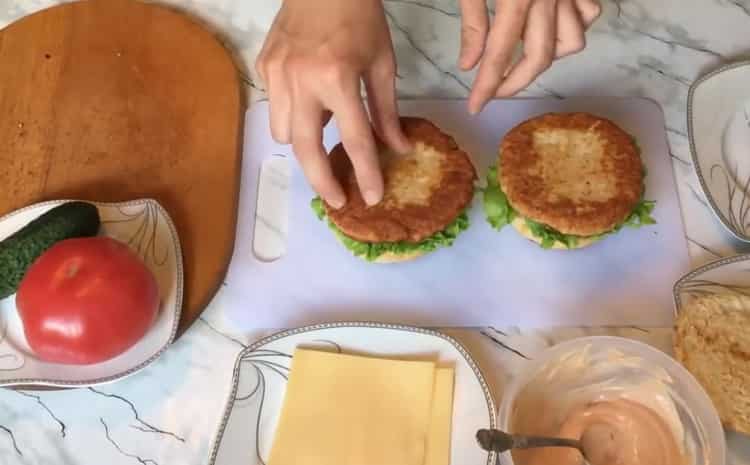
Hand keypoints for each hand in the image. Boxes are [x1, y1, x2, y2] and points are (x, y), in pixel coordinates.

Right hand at [255, 0, 410, 207]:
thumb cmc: (360, 18)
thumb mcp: (382, 63)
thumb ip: (386, 110)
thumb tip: (396, 148)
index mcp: (339, 77)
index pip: (354, 138)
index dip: (365, 173)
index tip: (372, 197)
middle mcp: (302, 80)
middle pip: (306, 149)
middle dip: (322, 181)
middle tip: (337, 200)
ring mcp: (277, 74)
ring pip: (284, 134)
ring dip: (305, 143)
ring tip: (324, 129)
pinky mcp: (263, 67)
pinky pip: (275, 108)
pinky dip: (292, 114)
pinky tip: (308, 100)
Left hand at [458, 0, 601, 113]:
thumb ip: (473, 21)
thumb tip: (468, 65)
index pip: (499, 53)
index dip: (487, 85)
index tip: (475, 107)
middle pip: (539, 57)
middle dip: (516, 82)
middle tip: (496, 91)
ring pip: (572, 41)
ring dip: (549, 55)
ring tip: (524, 51)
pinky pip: (589, 16)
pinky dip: (572, 28)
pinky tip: (550, 25)